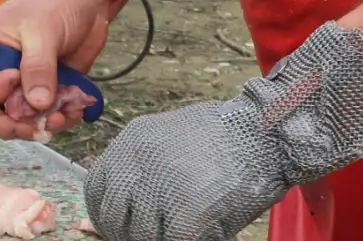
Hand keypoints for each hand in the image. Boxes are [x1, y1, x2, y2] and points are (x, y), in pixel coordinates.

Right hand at [0, 0, 111, 139]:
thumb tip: (36, 104)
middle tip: (34, 125)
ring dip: (38, 126)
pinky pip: (43, 117)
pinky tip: (72, 113)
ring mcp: (22, 84)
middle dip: (10, 123)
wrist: (87, 1)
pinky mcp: (45, 92)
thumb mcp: (42, 31)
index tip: (14, 80)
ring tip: (61, 118)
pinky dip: (57, 121)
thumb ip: (37, 67)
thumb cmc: (55, 3)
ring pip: (17, 119)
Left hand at [85, 22, 362, 240]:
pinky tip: (202, 228)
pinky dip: (183, 238)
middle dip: (130, 231)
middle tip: (158, 227)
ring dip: (159, 235)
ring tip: (181, 225)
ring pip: (141, 235)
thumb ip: (138, 172)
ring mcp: (162, 190)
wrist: (265, 133)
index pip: (96, 191)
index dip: (107, 214)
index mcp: (131, 144)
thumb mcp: (168, 143)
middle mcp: (138, 164)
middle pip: (114, 218)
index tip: (123, 223)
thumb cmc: (223, 140)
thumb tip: (104, 216)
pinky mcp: (188, 217)